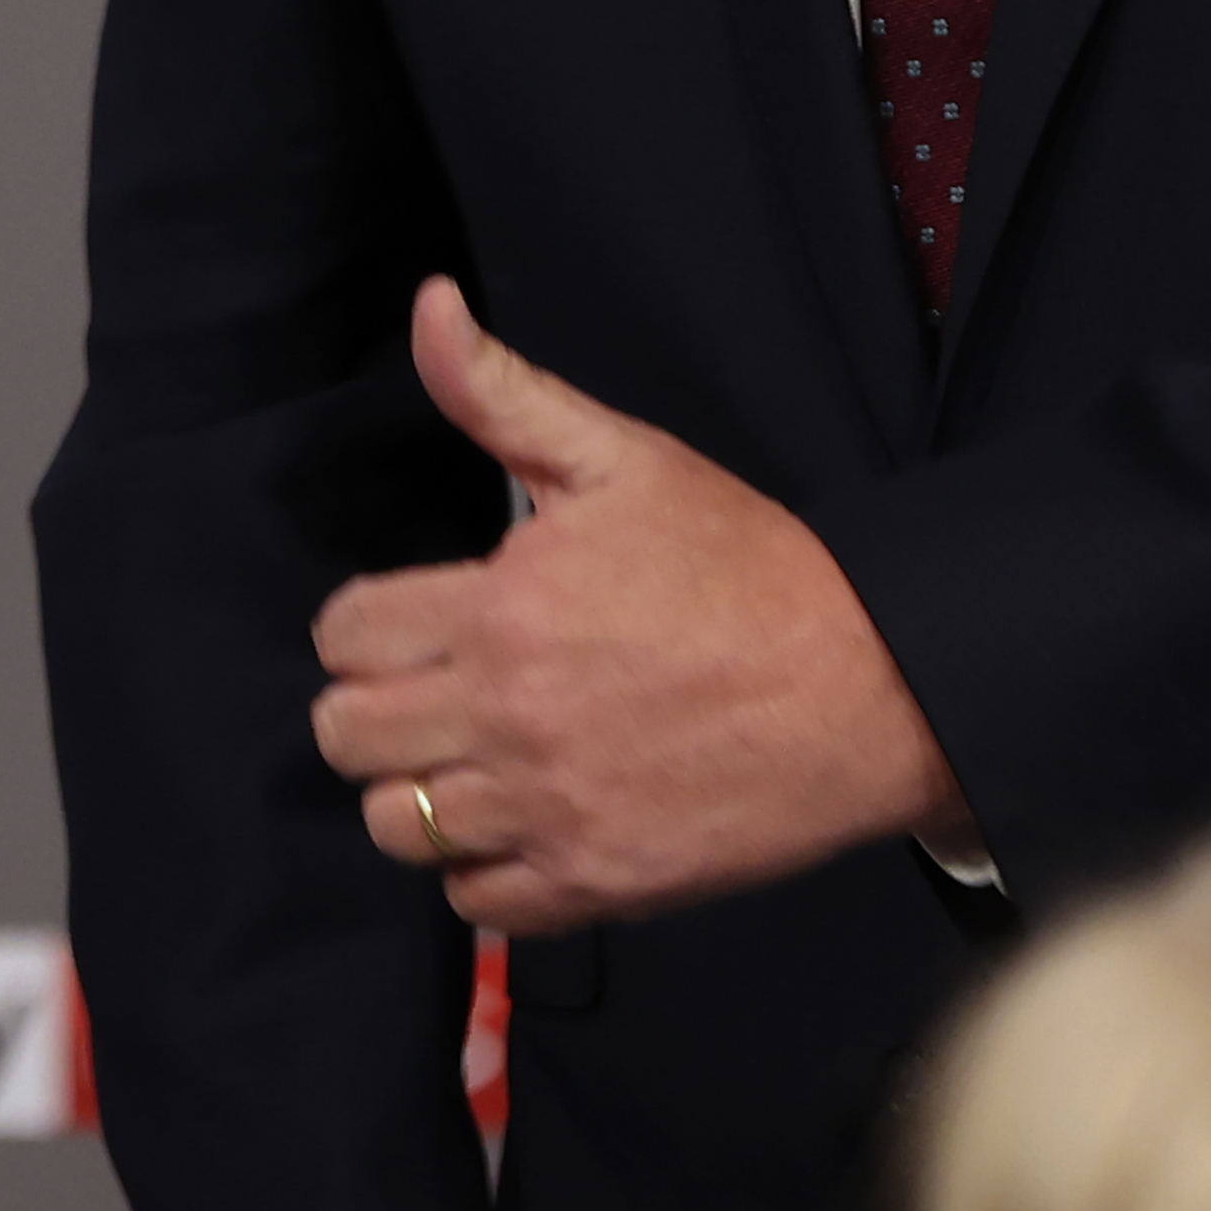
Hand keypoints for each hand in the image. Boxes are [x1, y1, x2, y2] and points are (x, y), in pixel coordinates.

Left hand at [310, 281, 965, 935]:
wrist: (868, 684)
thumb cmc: (744, 566)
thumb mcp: (621, 458)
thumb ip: (502, 393)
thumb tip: (427, 307)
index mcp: (499, 609)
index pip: (342, 635)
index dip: (362, 626)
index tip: (408, 624)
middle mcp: (507, 717)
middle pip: (345, 737)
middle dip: (371, 708)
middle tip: (426, 693)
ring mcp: (548, 810)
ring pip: (394, 828)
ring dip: (414, 793)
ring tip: (464, 762)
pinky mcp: (595, 883)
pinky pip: (475, 904)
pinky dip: (481, 871)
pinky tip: (518, 820)